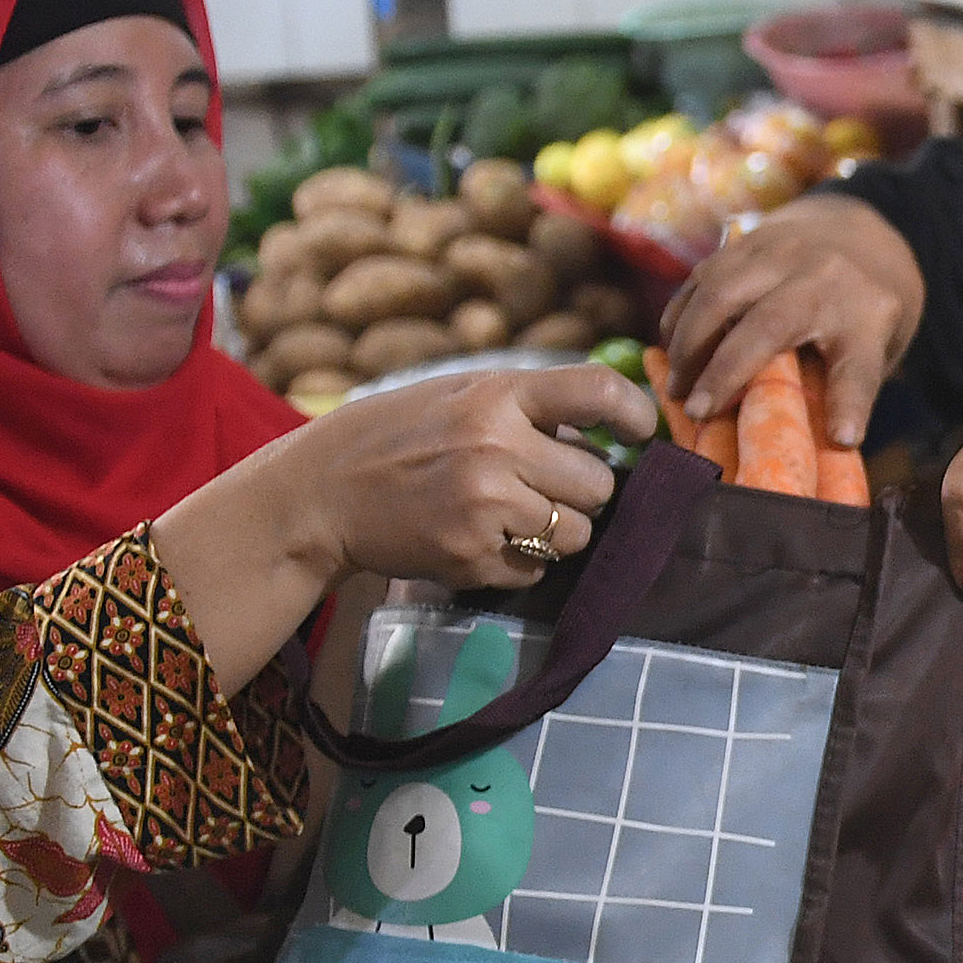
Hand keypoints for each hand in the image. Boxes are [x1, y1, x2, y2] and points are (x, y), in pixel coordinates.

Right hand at [280, 362, 657, 588]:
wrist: (321, 493)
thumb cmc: (400, 435)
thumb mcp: (462, 392)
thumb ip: (531, 405)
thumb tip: (611, 431)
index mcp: (498, 394)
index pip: (599, 392)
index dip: (637, 414)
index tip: (641, 432)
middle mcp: (496, 447)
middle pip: (599, 483)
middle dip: (581, 489)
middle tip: (543, 484)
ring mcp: (485, 507)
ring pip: (576, 533)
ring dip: (557, 531)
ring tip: (509, 512)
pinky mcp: (472, 557)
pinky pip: (537, 570)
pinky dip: (520, 562)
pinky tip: (480, 537)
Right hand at [659, 195, 922, 445]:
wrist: (858, 235)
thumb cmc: (861, 314)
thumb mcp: (874, 351)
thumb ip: (845, 390)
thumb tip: (824, 447)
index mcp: (868, 316)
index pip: (860, 367)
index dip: (850, 407)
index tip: (841, 440)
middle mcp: (826, 276)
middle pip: (771, 324)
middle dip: (725, 372)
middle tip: (695, 413)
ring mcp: (783, 252)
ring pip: (722, 293)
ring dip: (689, 343)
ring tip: (677, 387)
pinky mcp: (747, 239)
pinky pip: (702, 277)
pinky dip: (680, 315)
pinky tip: (672, 351)